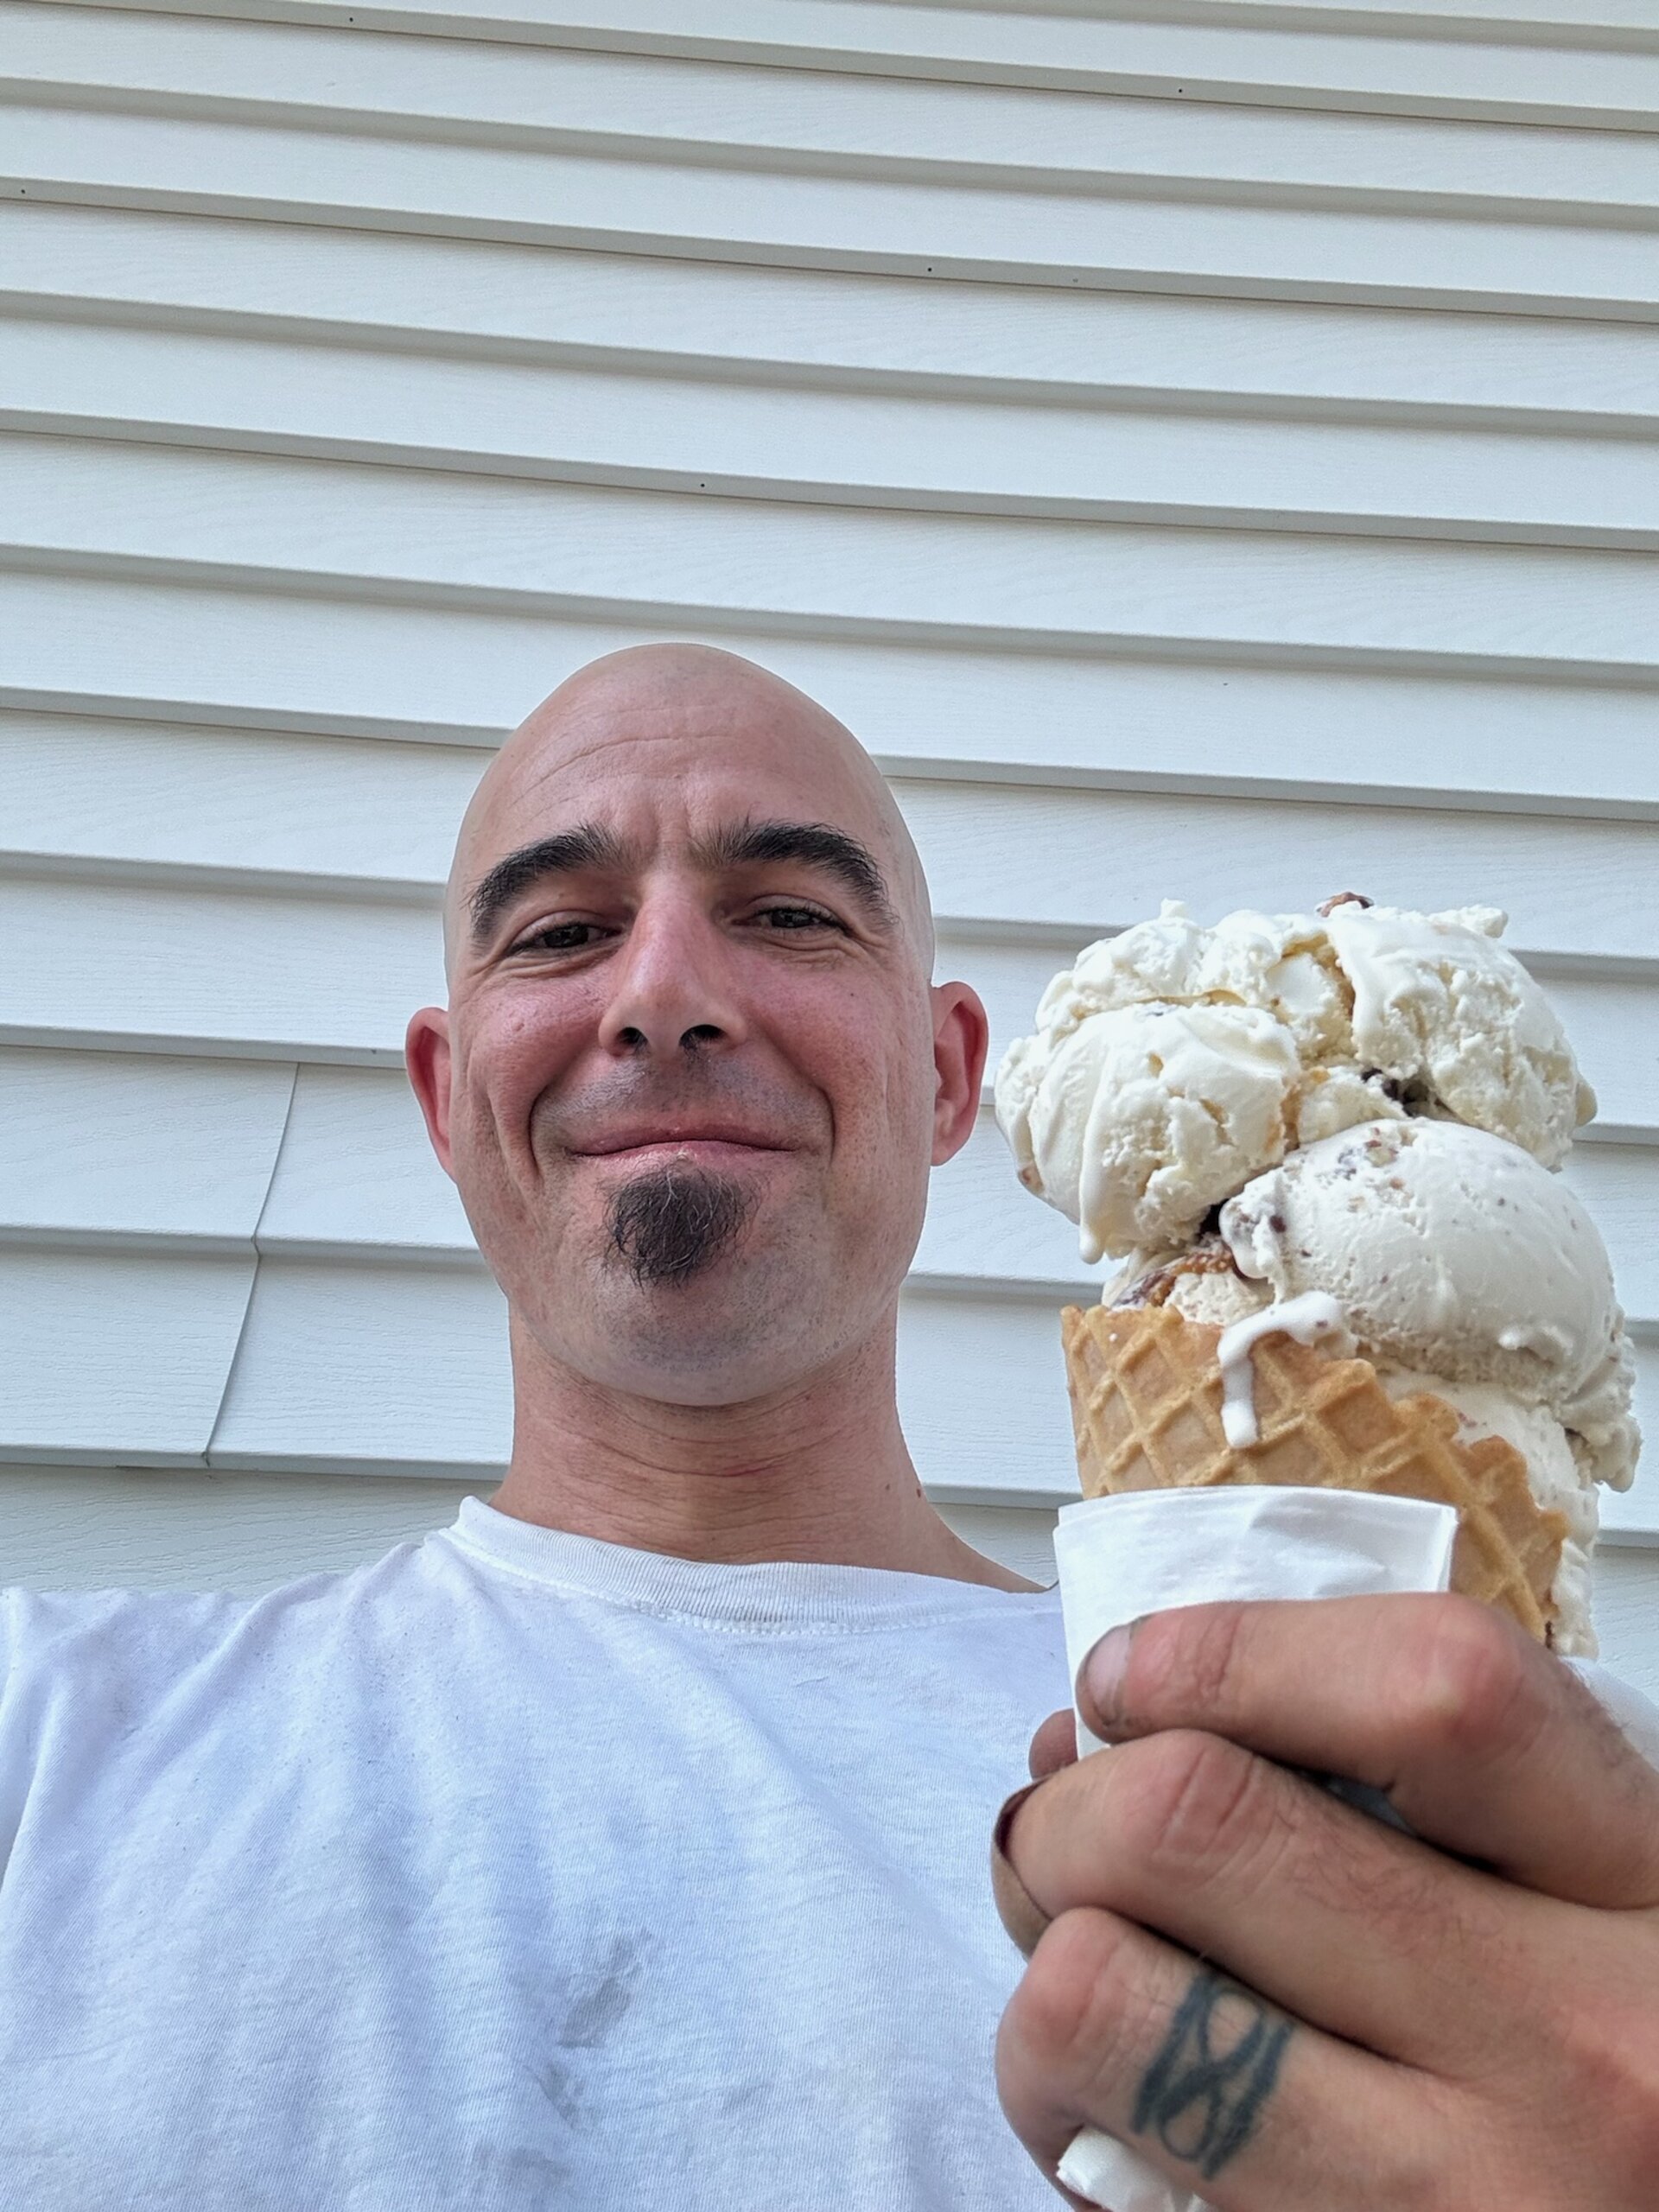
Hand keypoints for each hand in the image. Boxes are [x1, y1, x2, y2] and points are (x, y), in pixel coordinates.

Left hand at [993, 1594, 1658, 2208]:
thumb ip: (1408, 1800)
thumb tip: (1108, 1729)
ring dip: (1046, 1982)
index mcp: (1643, 1883)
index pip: (1422, 1687)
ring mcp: (1464, 2203)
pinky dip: (1075, 2133)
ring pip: (1096, 1996)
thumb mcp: (1579, 1911)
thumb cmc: (1602, 2079)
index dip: (1222, 1651)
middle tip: (1068, 1848)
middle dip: (1073, 1810)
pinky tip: (1133, 2133)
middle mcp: (1575, 2045)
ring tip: (1089, 2003)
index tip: (1129, 1678)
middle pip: (1198, 1815)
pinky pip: (1107, 2176)